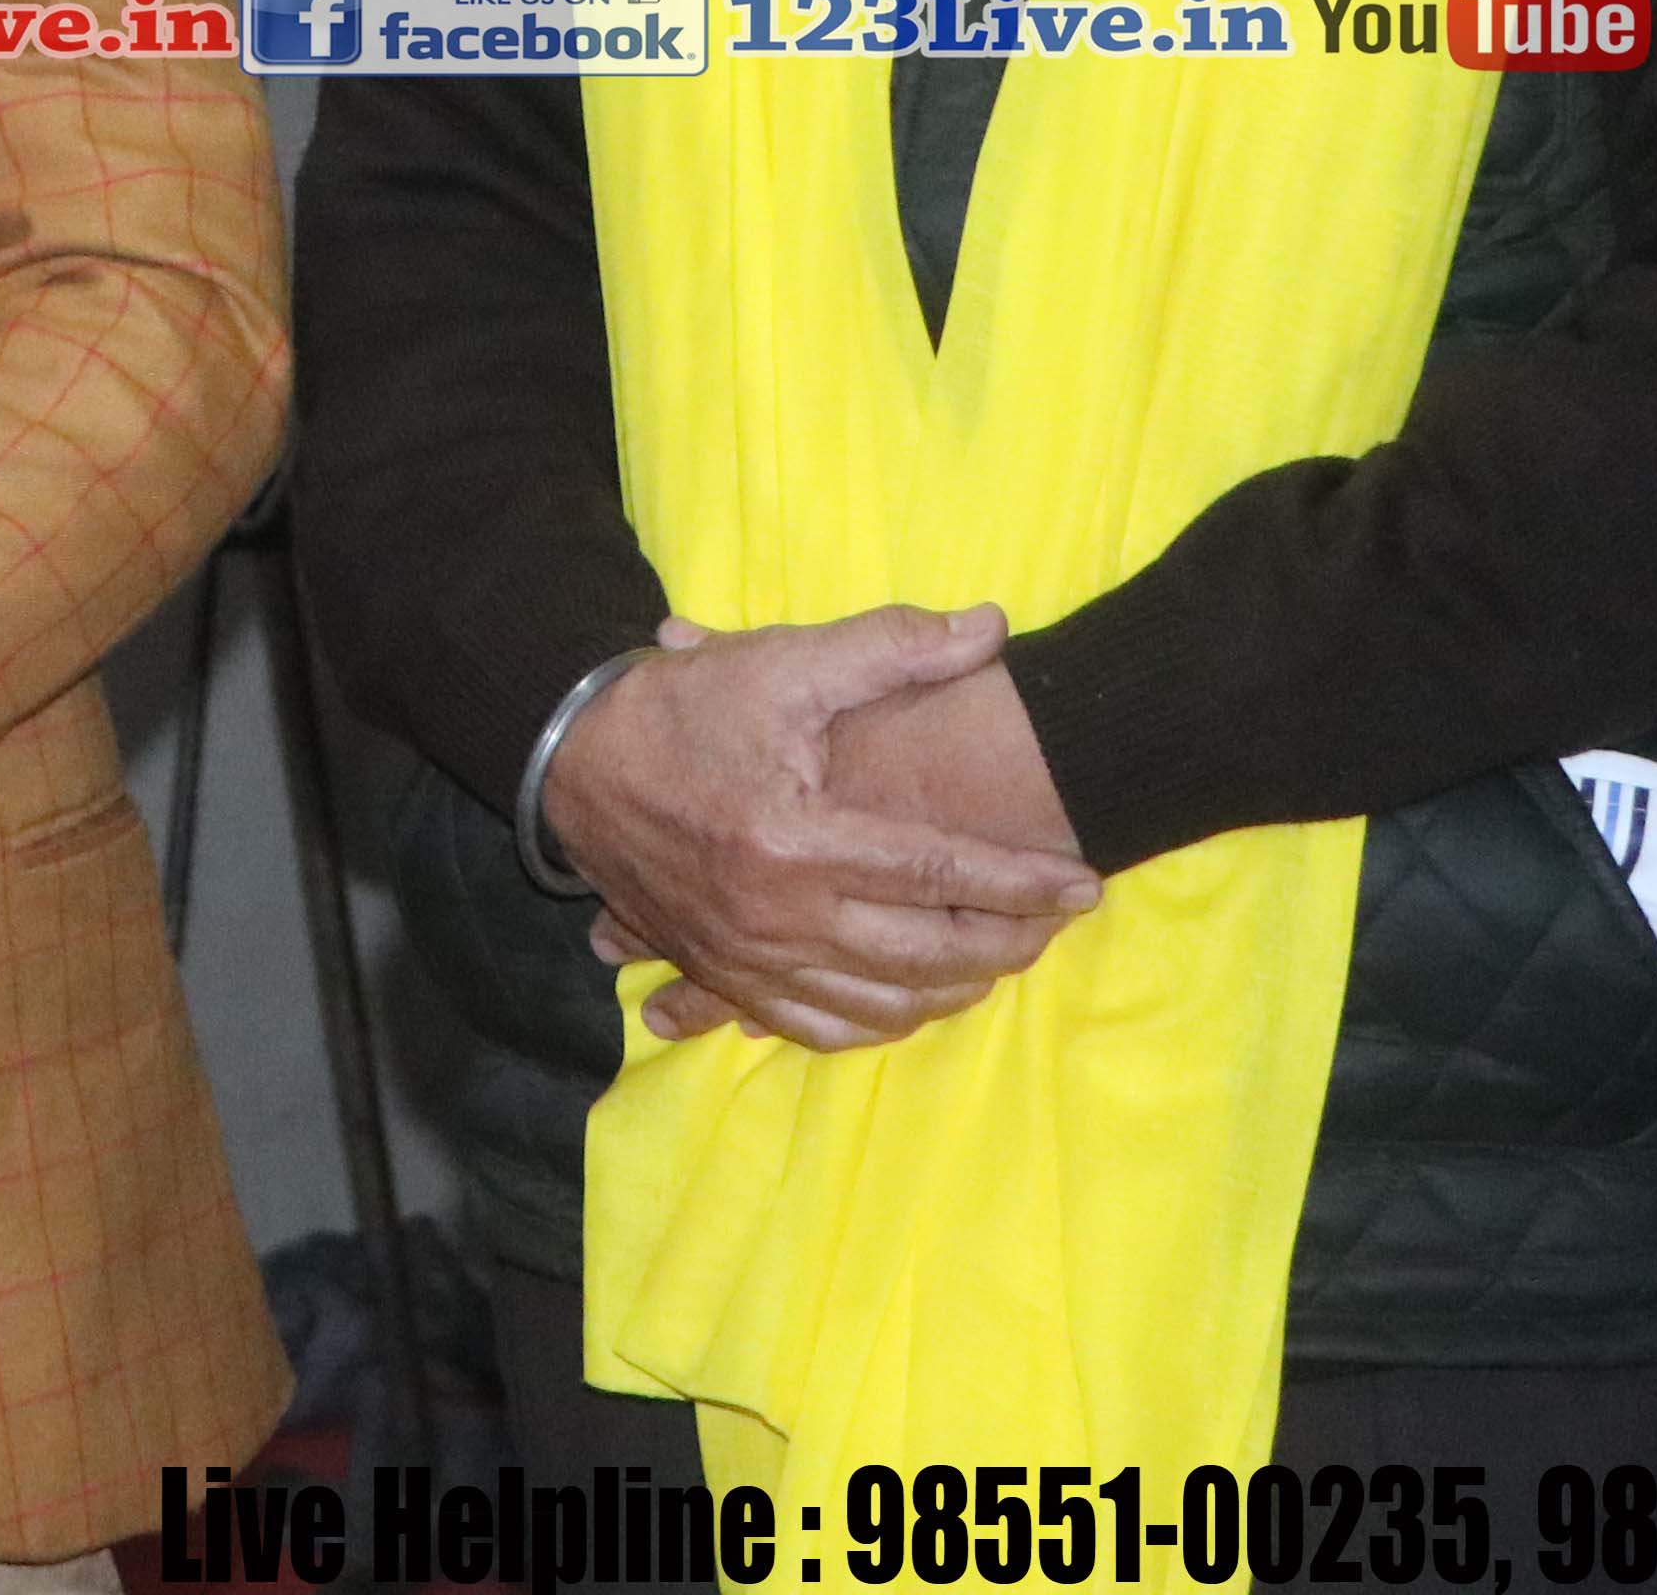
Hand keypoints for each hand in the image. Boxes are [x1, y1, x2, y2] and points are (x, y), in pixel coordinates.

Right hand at [544, 608, 1098, 1051]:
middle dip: (1006, 944)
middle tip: (1054, 924)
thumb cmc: (682, 708)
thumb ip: (889, 647)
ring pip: (880, 1006)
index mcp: (794, 840)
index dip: (1021, 880)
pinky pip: (817, 1028)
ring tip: (1001, 958)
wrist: (572, 762)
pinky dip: (880, 1023)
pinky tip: (916, 1000)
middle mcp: (774, 915)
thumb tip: (990, 627)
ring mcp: (746, 957)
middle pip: (924, 955)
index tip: (1084, 882)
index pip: (937, 871)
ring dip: (954, 991)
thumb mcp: (779, 662)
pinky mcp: (723, 975)